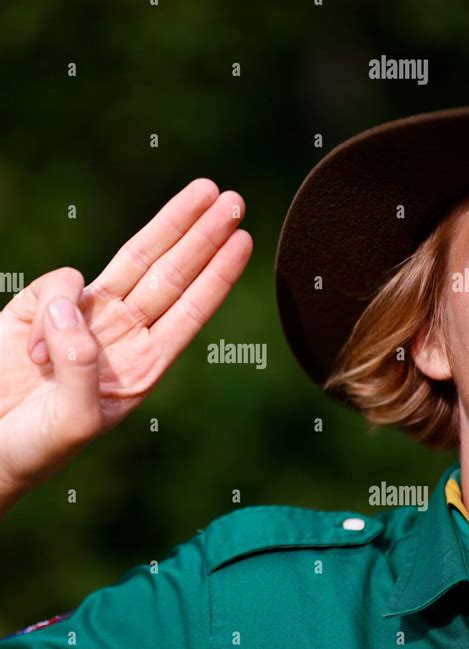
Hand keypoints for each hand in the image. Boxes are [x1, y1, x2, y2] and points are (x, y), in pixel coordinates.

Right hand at [0, 179, 251, 510]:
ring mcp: (83, 318)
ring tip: (206, 191)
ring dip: (172, 224)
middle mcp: (121, 336)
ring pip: (134, 260)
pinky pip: (60, 282)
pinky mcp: (41, 306)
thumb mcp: (73, 422)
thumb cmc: (35, 447)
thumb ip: (81, 366)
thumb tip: (74, 305)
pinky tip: (35, 351)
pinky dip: (55, 303)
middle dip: (203, 236)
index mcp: (141, 366)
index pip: (188, 312)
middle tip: (234, 200)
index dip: (217, 276)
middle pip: (171, 275)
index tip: (243, 240)